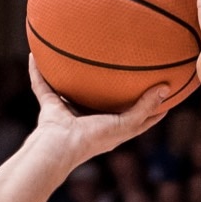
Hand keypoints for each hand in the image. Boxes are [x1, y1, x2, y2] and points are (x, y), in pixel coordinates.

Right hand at [29, 55, 166, 161]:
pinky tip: (35, 55)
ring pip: (70, 91)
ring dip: (71, 77)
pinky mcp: (50, 107)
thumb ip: (145, 107)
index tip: (161, 91)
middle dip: (109, 88)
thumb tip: (166, 88)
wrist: (61, 146)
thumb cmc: (94, 138)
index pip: (133, 117)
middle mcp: (89, 121)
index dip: (147, 106)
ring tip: (78, 55)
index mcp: (109, 129)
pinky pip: (42, 85)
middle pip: (101, 102)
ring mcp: (68, 114)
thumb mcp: (125, 124)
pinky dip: (37, 72)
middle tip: (124, 66)